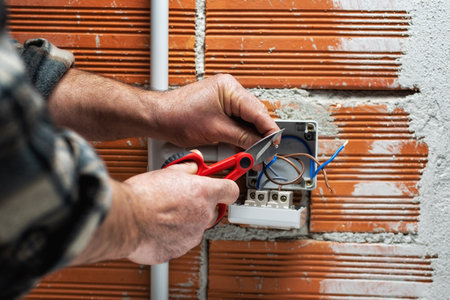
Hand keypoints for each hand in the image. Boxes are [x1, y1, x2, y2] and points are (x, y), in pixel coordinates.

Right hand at [124, 155, 238, 264]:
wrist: (126, 219)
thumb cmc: (143, 195)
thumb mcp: (167, 172)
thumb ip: (187, 169)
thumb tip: (193, 165)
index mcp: (204, 192)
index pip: (231, 190)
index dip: (226, 188)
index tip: (223, 187)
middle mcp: (203, 214)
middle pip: (213, 210)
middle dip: (201, 206)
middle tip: (184, 200)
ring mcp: (193, 235)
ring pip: (196, 227)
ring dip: (185, 222)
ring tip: (164, 214)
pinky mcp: (179, 249)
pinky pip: (181, 242)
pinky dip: (172, 236)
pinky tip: (158, 227)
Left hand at [150, 74, 279, 148]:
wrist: (158, 118)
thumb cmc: (178, 116)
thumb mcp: (216, 130)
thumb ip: (243, 138)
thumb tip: (260, 146)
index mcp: (230, 89)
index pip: (258, 112)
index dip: (269, 131)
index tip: (274, 146)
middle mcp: (229, 91)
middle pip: (255, 117)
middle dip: (260, 137)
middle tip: (263, 155)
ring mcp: (224, 100)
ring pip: (246, 122)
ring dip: (250, 139)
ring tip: (253, 156)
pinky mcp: (219, 109)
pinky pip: (236, 123)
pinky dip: (239, 137)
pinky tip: (242, 149)